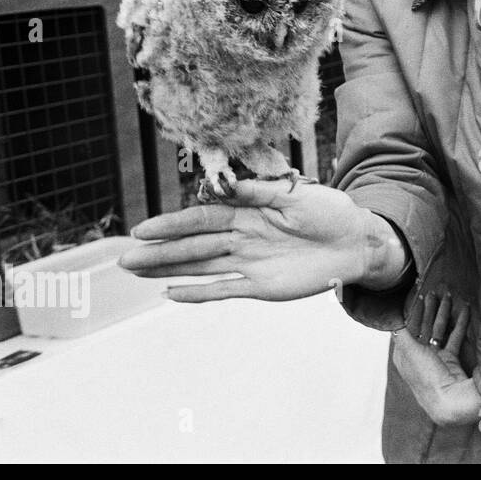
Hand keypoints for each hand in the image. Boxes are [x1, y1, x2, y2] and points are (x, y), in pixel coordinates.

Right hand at [118, 179, 400, 302]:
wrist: (357, 242)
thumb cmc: (330, 211)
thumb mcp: (295, 195)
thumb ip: (259, 192)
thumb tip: (223, 185)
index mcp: (249, 212)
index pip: (202, 218)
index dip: (172, 225)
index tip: (142, 229)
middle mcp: (243, 237)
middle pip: (194, 246)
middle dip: (159, 252)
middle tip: (124, 258)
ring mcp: (249, 263)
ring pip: (201, 268)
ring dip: (169, 271)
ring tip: (136, 272)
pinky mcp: (261, 286)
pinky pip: (224, 290)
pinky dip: (198, 293)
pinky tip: (170, 294)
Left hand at [392, 292, 480, 425]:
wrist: (448, 400)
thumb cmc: (426, 378)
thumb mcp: (409, 353)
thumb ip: (401, 334)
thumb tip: (392, 319)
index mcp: (405, 355)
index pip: (408, 327)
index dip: (413, 311)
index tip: (419, 295)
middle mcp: (419, 355)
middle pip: (424, 327)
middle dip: (430, 309)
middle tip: (436, 291)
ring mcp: (435, 358)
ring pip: (440, 330)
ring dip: (445, 313)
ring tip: (451, 296)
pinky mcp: (450, 360)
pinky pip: (454, 338)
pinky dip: (459, 325)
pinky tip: (464, 311)